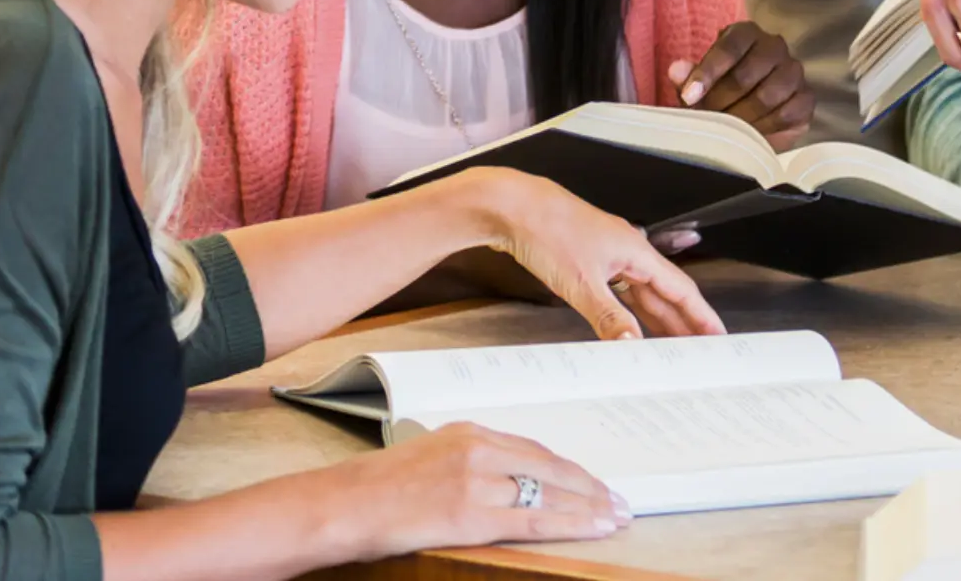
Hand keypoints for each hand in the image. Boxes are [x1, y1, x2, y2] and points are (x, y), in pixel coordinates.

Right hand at [327, 421, 629, 557]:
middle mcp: (479, 449)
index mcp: (470, 431)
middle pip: (550, 467)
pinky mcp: (470, 514)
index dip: (570, 469)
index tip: (594, 482)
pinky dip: (571, 524)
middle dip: (590, 486)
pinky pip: (534, 519)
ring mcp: (477, 480)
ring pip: (550, 493)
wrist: (340, 505)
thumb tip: (505, 482)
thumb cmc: (375, 489)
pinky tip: (594, 528)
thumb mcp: (429, 456)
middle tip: (620, 500)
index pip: (534, 450)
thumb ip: (468, 462)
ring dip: (589, 507)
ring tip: (616, 517)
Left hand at [461, 170, 723, 339]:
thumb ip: (610, 317)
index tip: (718, 335)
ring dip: (657, 318)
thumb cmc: (547, 230)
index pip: (680, 289)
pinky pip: (619, 291)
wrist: (511, 206)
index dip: (701, 314)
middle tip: (699, 350)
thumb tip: (634, 345)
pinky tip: (628, 324)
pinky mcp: (586, 259)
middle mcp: (627, 251)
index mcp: (636, 252)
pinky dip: (628, 311)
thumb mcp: (581, 282)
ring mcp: (607, 254)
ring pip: (641, 292)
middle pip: (664, 292)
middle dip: (684, 321)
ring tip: (670, 345)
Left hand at [669, 23, 812, 148]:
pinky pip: (786, 114)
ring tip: (725, 130)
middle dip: (721, 102)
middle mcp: (774, 46)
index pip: (729, 47)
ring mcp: (794, 71)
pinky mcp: (806, 97)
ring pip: (767, 96)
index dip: (707, 73)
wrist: (754, 113)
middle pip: (746, 75)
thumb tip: (676, 70)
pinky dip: (764, 128)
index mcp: (746, 33)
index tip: (688, 97)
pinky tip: (750, 134)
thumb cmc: (722, 90)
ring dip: (741, 118)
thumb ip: (689, 77)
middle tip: (706, 120)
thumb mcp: (701, 83)